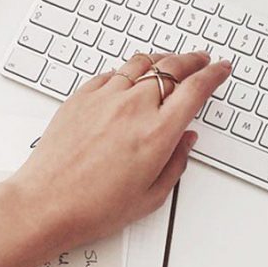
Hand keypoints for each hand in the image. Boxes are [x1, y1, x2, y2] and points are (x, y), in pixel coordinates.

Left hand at [6, 51, 230, 252]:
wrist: (46, 202)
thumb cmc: (94, 206)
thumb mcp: (151, 196)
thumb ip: (176, 162)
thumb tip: (186, 140)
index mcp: (156, 133)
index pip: (195, 89)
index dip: (213, 75)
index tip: (220, 69)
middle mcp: (133, 107)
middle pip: (171, 68)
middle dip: (192, 61)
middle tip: (200, 60)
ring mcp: (105, 97)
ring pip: (140, 63)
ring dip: (161, 60)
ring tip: (168, 63)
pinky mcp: (82, 95)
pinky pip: (111, 73)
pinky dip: (127, 71)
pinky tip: (129, 78)